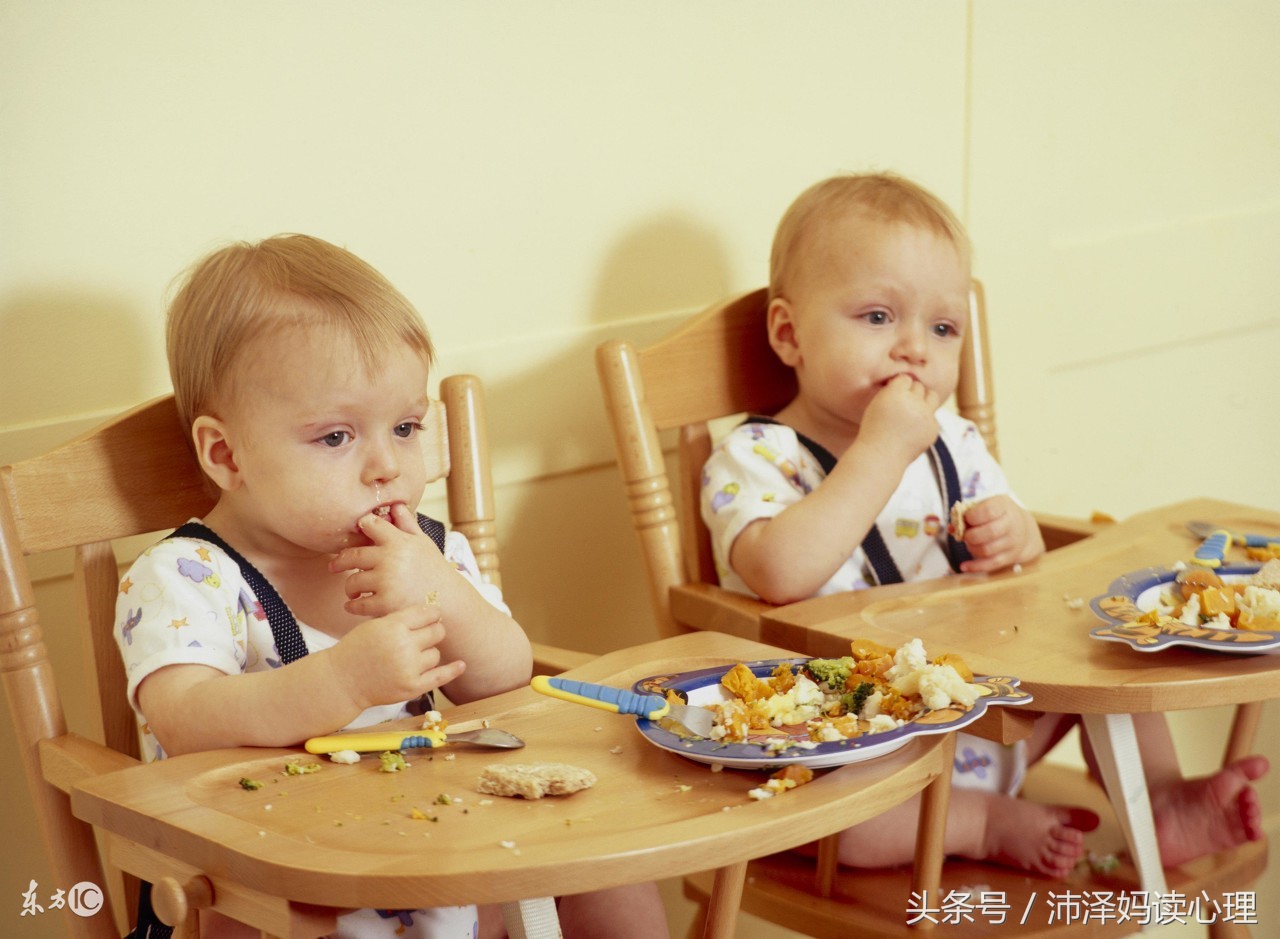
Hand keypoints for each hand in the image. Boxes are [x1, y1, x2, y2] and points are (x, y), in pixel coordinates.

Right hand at [327, 604, 464, 710]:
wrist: (342, 680)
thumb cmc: (358, 649)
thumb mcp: (375, 625)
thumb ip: (402, 619)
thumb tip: (435, 613)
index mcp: (393, 626)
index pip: (427, 613)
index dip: (432, 614)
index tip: (433, 615)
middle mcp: (403, 646)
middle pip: (437, 632)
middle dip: (434, 631)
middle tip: (427, 634)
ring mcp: (409, 668)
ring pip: (436, 654)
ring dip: (428, 654)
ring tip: (409, 657)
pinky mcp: (412, 687)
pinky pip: (440, 676)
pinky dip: (453, 670)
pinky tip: (461, 664)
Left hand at [329, 503, 446, 616]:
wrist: (450, 602)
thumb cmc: (435, 571)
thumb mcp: (423, 544)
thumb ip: (407, 525)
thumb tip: (395, 505)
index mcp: (398, 541)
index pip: (370, 524)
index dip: (361, 526)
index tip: (357, 532)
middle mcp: (390, 558)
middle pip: (352, 555)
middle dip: (340, 561)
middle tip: (334, 566)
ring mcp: (386, 581)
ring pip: (352, 582)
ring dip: (349, 588)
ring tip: (352, 591)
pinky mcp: (385, 604)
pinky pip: (358, 604)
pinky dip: (353, 606)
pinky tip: (354, 605)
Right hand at [859, 374, 939, 463]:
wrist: (880, 456)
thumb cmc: (874, 429)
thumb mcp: (876, 404)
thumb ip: (893, 391)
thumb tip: (910, 379)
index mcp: (896, 393)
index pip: (906, 378)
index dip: (899, 386)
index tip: (892, 396)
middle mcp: (914, 402)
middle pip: (919, 386)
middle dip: (911, 392)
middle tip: (901, 405)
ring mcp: (926, 416)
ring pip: (932, 395)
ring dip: (924, 399)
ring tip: (914, 409)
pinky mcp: (934, 428)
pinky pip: (933, 416)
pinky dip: (925, 420)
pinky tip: (913, 429)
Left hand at [957, 495, 1045, 572]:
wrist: (1022, 528)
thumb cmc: (997, 514)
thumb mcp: (986, 505)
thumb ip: (967, 513)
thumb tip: (951, 528)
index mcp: (1003, 507)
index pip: (989, 511)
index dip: (972, 516)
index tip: (967, 518)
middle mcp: (1011, 524)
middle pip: (990, 532)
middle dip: (971, 535)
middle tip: (966, 535)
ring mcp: (1012, 542)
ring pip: (988, 550)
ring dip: (972, 548)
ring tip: (969, 543)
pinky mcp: (1010, 557)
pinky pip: (991, 564)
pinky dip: (975, 567)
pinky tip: (964, 566)